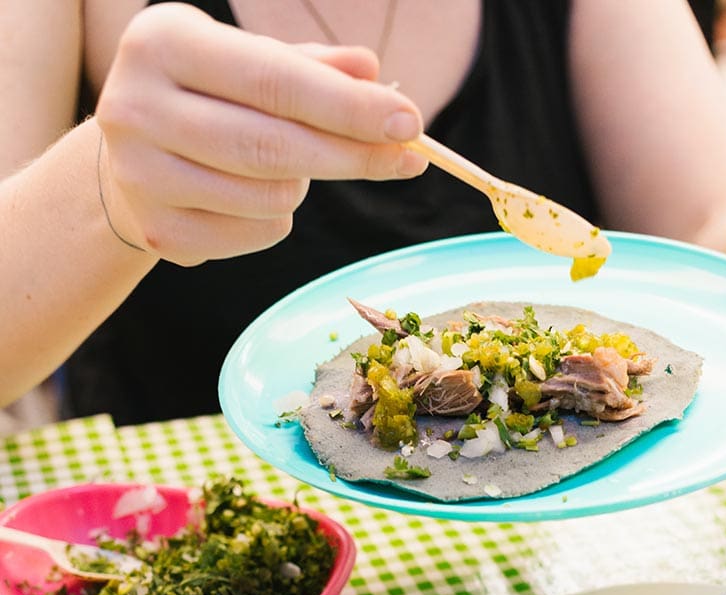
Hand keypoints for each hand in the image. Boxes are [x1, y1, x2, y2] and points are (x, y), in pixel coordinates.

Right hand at [95, 2, 425, 265]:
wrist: (129, 157)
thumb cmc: (205, 97)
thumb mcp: (247, 61)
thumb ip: (310, 68)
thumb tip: (372, 73)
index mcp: (163, 42)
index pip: (274, 80)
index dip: (347, 107)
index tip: (409, 123)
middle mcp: (138, 105)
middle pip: (274, 146)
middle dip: (351, 155)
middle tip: (407, 159)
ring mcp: (142, 174)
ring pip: (270, 195)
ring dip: (303, 184)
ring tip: (288, 165)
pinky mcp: (158, 230)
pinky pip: (255, 233)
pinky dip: (276, 219)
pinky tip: (254, 196)